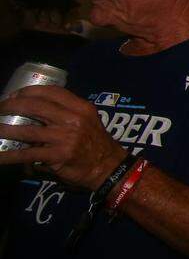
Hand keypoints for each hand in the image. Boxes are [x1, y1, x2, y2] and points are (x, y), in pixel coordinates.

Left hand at [0, 85, 125, 189]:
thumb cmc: (96, 143)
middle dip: (11, 105)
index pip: (51, 91)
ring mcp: (65, 137)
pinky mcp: (57, 156)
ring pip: (26, 130)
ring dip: (4, 129)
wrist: (109, 167)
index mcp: (81, 107)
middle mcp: (73, 119)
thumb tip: (36, 111)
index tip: (14, 94)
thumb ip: (65, 114)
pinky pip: (27, 154)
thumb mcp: (87, 121)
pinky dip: (8, 156)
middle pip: (35, 106)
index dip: (28, 91)